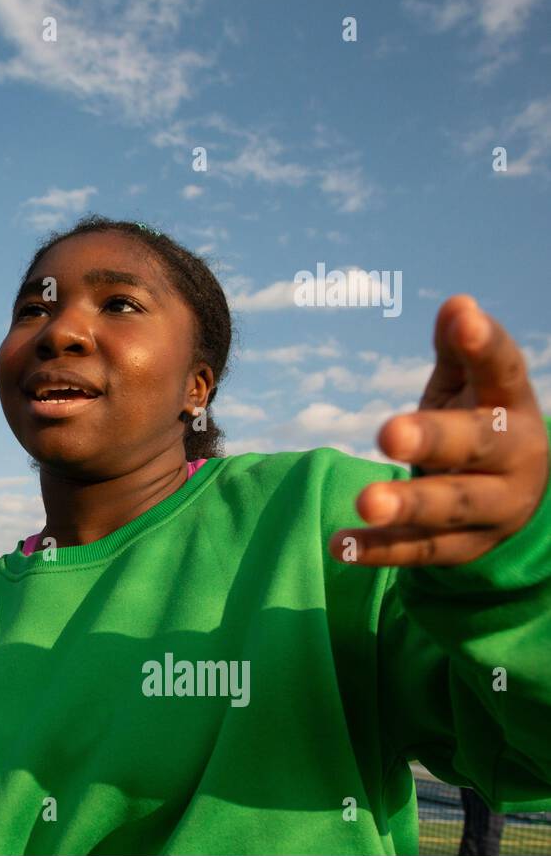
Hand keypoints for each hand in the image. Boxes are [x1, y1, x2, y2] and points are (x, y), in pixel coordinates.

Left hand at [330, 295, 548, 566]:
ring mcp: (493, 508)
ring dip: (407, 503)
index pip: (503, 372)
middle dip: (434, 439)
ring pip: (452, 506)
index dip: (485, 346)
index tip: (464, 318)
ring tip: (365, 500)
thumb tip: (457, 305)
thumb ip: (459, 350)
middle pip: (478, 445)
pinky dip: (380, 549)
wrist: (513, 500)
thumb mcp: (469, 387)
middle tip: (387, 433)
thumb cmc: (477, 423)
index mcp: (513, 407)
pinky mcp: (464, 548)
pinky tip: (340, 544)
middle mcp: (514, 458)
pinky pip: (421, 551)